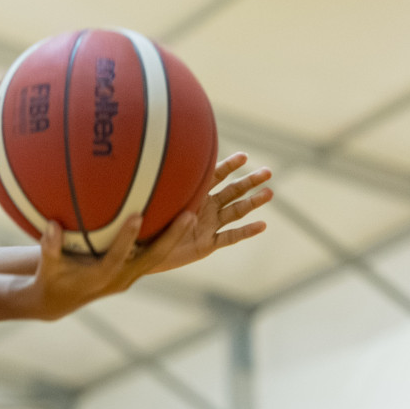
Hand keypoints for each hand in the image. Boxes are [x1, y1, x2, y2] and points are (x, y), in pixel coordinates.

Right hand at [25, 211, 196, 319]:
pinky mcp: (132, 273)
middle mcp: (120, 279)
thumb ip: (49, 247)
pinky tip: (176, 219)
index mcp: (100, 277)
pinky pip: (153, 255)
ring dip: (176, 238)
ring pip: (158, 257)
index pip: (117, 258)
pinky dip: (166, 240)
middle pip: (152, 258)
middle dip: (171, 238)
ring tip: (192, 214)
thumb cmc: (51, 279)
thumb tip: (51, 224)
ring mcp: (129, 277)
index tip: (137, 216)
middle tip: (189, 215)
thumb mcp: (46, 266)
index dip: (127, 239)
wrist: (58, 303)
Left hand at [147, 152, 272, 273]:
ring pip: (235, 211)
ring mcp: (208, 225)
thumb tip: (152, 161)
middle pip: (232, 192)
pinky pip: (229, 237)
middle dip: (249, 181)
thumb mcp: (152, 202)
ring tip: (269, 192)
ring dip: (252, 202)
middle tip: (268, 172)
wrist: (140, 250)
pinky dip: (245, 232)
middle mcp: (204, 208)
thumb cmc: (144, 222)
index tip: (243, 157)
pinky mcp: (207, 244)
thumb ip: (158, 187)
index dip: (229, 166)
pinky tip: (262, 225)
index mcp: (193, 194)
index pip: (214, 176)